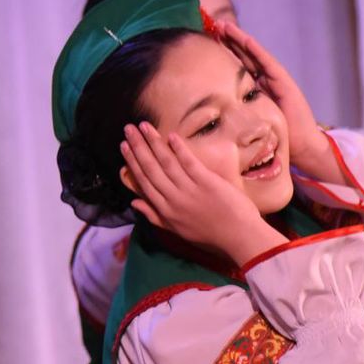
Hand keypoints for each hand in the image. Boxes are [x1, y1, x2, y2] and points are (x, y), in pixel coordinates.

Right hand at [120, 123, 283, 266]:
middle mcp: (173, 198)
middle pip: (151, 169)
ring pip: (166, 162)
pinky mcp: (207, 182)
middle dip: (138, 147)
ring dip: (153, 143)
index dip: (132, 162)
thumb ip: (154, 216)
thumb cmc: (210, 235)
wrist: (240, 236)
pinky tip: (170, 135)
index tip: (124, 146)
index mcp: (165, 210)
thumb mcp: (177, 230)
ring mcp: (189, 189)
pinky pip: (189, 162)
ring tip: (143, 126)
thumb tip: (133, 202)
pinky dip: (179, 149)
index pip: (143, 182)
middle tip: (128, 129)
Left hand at [218, 22, 330, 176]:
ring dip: (240, 40)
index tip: (209, 40)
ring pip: (254, 56)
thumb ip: (234, 111)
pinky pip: (268, 64)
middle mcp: (264, 81)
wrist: (300, 146)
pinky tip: (246, 41)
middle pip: (244, 56)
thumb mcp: (247, 120)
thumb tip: (207, 111)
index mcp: (254, 88)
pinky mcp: (285, 84)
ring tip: (226, 27)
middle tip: (215, 25)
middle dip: (230, 40)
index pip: (237, 65)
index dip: (225, 52)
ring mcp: (275, 80)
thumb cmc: (274, 137)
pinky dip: (257, 52)